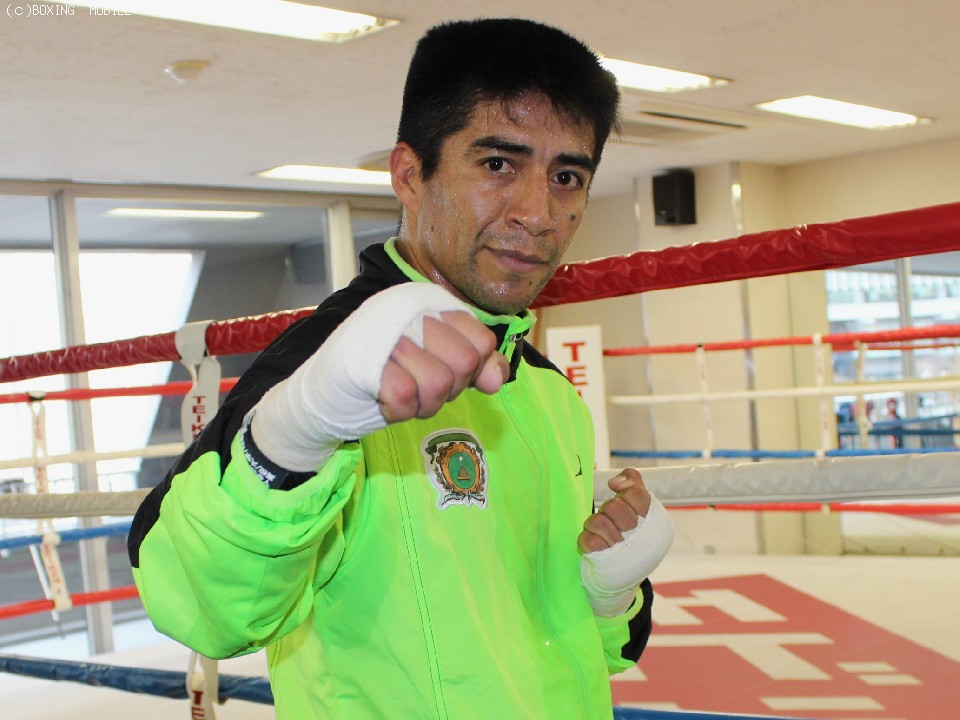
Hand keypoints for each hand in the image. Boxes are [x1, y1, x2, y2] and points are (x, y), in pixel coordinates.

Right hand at [378, 310, 508, 423]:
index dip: (473, 369)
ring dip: (424, 404)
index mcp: (428, 303)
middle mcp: (409, 309)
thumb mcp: (434, 365)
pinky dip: (399, 411)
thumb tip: (495, 380)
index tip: (447, 373)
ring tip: (401, 395)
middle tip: (419, 387)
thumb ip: (472, 366)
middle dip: (448, 389)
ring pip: (438, 383)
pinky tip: (384, 401)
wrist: (321, 392)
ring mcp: (386, 332)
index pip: (482, 339)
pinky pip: (406, 397)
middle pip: (465, 361)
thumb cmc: (383, 375)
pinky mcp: (365, 360)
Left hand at [577, 468, 650, 553]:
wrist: (630, 567)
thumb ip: (632, 481)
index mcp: (649, 518)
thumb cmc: (634, 529)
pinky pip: (588, 540)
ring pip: (598, 521)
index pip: (635, 494)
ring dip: (595, 523)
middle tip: (611, 517)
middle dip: (608, 508)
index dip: (625, 493)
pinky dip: (587, 538)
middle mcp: (638, 535)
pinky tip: (597, 541)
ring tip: (602, 531)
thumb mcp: (639, 502)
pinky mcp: (603, 559)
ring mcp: (620, 549)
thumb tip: (614, 482)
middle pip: (613, 506)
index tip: (622, 498)